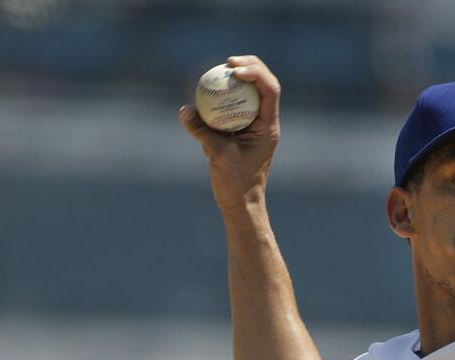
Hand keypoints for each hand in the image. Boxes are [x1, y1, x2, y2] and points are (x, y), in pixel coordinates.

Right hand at [179, 56, 281, 210]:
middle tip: (227, 61)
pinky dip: (223, 95)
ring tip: (219, 68)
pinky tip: (208, 89)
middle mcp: (265, 122)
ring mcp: (254, 125)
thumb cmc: (236, 183)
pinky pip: (234, 105)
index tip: (233, 68)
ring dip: (237, 78)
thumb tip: (184, 110)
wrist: (241, 203)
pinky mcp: (241, 130)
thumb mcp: (219, 156)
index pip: (270, 90)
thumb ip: (203, 132)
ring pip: (250, 92)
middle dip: (249, 67)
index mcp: (268, 126)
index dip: (255, 72)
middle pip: (263, 84)